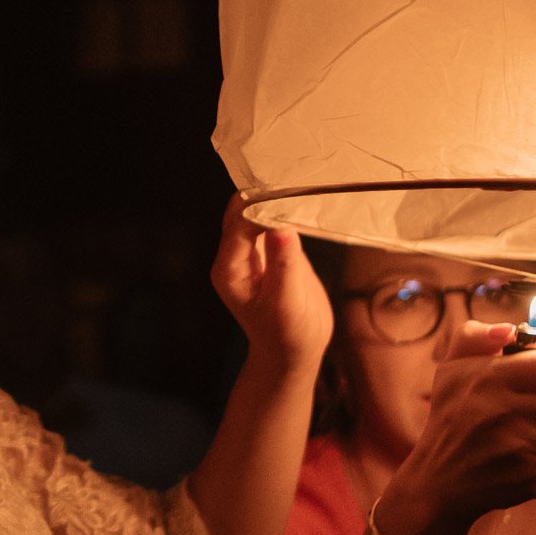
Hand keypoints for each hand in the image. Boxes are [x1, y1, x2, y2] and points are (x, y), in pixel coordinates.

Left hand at [212, 194, 332, 373]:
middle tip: (298, 181)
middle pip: (243, 210)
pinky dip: (287, 210)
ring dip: (277, 199)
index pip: (239, 223)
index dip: (261, 204)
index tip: (289, 191)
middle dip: (267, 195)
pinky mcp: (271, 250)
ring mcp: (252, 252)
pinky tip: (305, 200)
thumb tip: (280, 227)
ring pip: (257, 212)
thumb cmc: (288, 335)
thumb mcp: (287, 304)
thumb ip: (283, 265)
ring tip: (303, 185)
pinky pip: (274, 221)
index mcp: (230, 268)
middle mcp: (235, 256)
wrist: (293, 353)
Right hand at [381, 322, 535, 534]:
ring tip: (522, 433)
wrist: (438, 482)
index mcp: (489, 379)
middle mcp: (505, 412)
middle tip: (527, 407)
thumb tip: (510, 330)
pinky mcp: (531, 478)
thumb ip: (475, 337)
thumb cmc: (449, 418)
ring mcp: (520, 448)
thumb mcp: (449, 370)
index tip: (534, 378)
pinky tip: (518, 457)